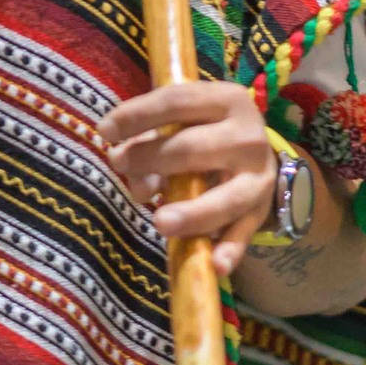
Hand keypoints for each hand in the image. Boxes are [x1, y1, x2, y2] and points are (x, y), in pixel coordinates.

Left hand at [98, 80, 276, 276]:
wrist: (257, 156)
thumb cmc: (205, 132)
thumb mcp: (183, 122)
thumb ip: (149, 137)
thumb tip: (119, 159)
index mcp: (227, 100)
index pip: (177, 101)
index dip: (137, 114)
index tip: (104, 130)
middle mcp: (248, 136)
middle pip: (193, 148)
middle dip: (151, 157)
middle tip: (118, 165)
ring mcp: (259, 177)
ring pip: (226, 197)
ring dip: (193, 212)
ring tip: (160, 222)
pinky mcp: (261, 212)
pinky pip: (244, 233)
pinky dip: (231, 250)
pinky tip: (214, 265)